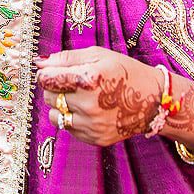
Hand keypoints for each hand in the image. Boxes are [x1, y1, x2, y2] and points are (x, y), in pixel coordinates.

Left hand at [36, 46, 160, 146]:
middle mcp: (89, 103)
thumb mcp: (98, 55)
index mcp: (89, 78)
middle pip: (48, 96)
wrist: (153, 100)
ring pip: (54, 115)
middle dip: (55, 89)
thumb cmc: (125, 72)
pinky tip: (87, 110)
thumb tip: (39, 63)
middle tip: (73, 85)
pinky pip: (67, 128)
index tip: (54, 73)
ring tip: (79, 98)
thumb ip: (66, 58)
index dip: (47, 74)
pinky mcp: (95, 138)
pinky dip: (72, 119)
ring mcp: (92, 124)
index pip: (47, 79)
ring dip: (60, 106)